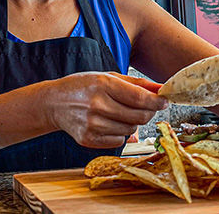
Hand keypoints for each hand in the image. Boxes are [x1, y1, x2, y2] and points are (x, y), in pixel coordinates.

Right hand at [43, 72, 167, 148]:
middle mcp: (97, 105)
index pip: (139, 98)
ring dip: (132, 122)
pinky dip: (120, 132)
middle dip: (148, 112)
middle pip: (139, 116)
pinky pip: (119, 140)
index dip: (156, 101)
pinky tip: (109, 122)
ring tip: (120, 112)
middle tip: (145, 107)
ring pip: (131, 129)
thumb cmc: (83, 87)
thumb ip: (136, 83)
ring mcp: (92, 125)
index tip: (164, 101)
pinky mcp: (89, 139)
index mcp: (102, 85)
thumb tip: (161, 88)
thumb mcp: (107, 77)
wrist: (54, 103)